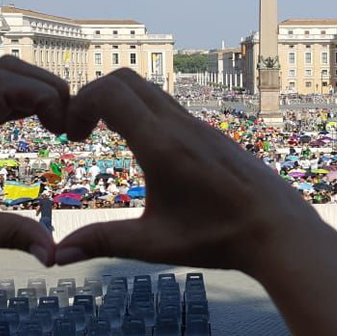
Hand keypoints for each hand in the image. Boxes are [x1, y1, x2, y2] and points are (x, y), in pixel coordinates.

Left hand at [0, 57, 67, 263]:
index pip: (2, 85)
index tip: (61, 131)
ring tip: (59, 126)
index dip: (42, 95)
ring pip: (2, 75)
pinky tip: (40, 125)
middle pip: (8, 69)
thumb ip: (10, 237)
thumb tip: (55, 256)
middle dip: (48, 87)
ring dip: (37, 89)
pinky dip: (25, 99)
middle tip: (68, 127)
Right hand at [55, 69, 319, 274]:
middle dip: (93, 95)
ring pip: (148, 89)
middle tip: (80, 131)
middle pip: (125, 79)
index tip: (71, 137)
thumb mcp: (155, 243)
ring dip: (118, 102)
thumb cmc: (219, 238)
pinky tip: (140, 149)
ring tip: (102, 136)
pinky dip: (141, 111)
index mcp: (162, 145)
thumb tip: (57, 256)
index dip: (79, 104)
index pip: (109, 93)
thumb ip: (103, 241)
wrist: (279, 230)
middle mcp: (179, 125)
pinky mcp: (209, 133)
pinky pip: (167, 104)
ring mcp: (198, 125)